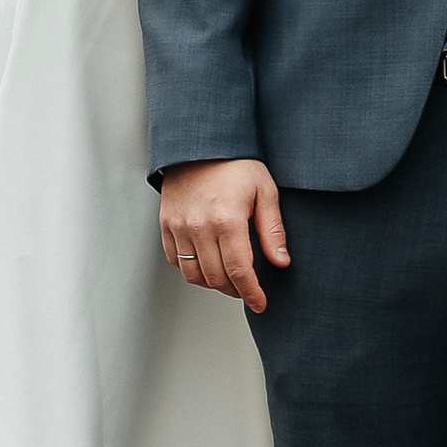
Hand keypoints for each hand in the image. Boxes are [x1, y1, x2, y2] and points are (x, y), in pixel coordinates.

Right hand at [159, 158, 290, 312]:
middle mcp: (200, 226)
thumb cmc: (235, 164)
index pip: (239, 271)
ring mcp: (179, 226)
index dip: (251, 293)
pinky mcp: (166, 224)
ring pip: (193, 274)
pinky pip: (175, 260)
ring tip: (227, 278)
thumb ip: (272, 230)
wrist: (200, 143)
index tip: (260, 303)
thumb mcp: (264, 191)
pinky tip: (206, 262)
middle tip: (247, 289)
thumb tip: (281, 262)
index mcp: (228, 220)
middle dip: (235, 290)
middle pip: (216, 278)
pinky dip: (190, 268)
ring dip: (212, 283)